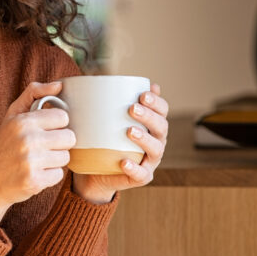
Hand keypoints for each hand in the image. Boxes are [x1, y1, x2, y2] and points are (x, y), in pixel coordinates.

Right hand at [0, 81, 75, 233]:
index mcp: (23, 121)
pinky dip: (49, 176)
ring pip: (66, 157)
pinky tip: (35, 174)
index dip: (57, 125)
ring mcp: (31, 161)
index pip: (63, 117)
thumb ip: (34, 94)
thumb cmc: (2, 146)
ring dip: (55, 161)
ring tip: (37, 161)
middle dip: (59, 144)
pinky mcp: (34, 181)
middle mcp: (27, 139)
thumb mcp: (12, 116)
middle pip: (69, 138)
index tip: (45, 130)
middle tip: (43, 148)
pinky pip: (59, 175)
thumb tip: (59, 84)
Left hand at [73, 83, 169, 203]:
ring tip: (129, 131)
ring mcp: (150, 160)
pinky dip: (134, 168)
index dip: (156, 101)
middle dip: (149, 116)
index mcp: (150, 124)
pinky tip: (124, 162)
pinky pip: (141, 174)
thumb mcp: (102, 119)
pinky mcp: (141, 177)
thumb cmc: (101, 139)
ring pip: (156, 149)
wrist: (94, 171)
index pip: (162, 110)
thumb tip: (95, 78)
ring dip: (145, 139)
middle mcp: (155, 141)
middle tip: (132, 109)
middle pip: (161, 127)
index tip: (142, 94)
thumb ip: (103, 101)